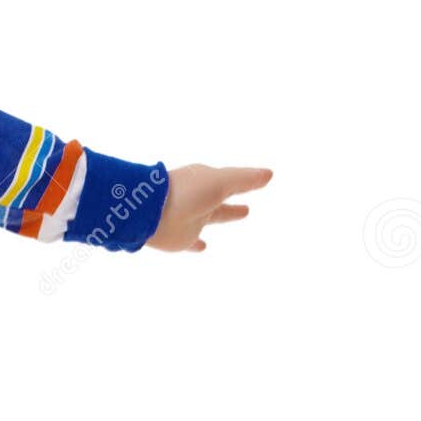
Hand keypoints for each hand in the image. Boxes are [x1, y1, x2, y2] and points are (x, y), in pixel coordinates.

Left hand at [147, 163, 271, 252]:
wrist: (151, 213)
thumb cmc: (187, 192)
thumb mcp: (221, 182)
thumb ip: (245, 179)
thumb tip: (269, 174)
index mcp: (206, 181)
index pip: (230, 181)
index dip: (244, 182)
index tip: (260, 180)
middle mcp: (198, 199)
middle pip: (221, 200)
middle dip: (234, 202)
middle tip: (248, 207)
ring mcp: (189, 218)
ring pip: (211, 217)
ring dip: (223, 215)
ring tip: (241, 213)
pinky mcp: (180, 238)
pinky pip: (191, 241)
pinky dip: (197, 244)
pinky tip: (203, 247)